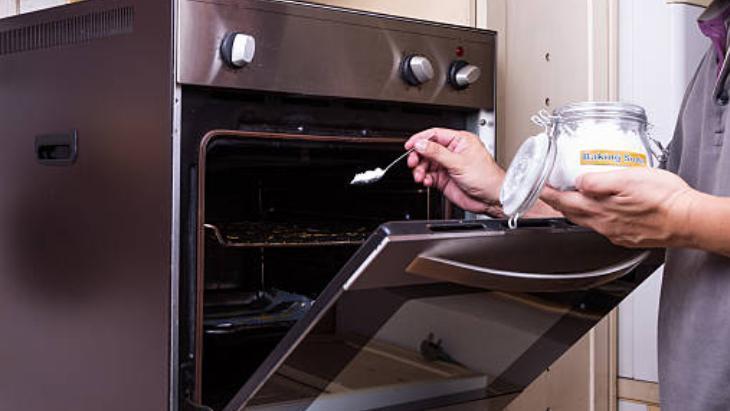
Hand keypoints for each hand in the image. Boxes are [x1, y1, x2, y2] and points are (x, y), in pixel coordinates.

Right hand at [405, 128, 503, 213]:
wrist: (491, 198)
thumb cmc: (486, 177)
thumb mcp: (459, 162)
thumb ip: (437, 153)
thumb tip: (421, 144)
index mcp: (459, 141)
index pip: (434, 135)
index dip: (420, 139)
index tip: (409, 146)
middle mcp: (452, 152)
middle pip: (427, 149)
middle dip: (418, 156)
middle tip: (412, 162)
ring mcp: (447, 166)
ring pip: (426, 164)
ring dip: (419, 169)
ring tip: (420, 175)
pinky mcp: (444, 179)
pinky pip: (428, 176)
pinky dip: (424, 178)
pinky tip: (426, 181)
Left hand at [541, 168, 696, 247]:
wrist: (689, 221)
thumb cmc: (665, 199)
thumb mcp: (628, 178)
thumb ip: (599, 181)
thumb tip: (579, 181)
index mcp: (599, 208)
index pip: (563, 201)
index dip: (547, 193)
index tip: (537, 187)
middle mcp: (603, 224)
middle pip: (571, 213)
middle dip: (557, 202)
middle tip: (550, 192)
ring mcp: (615, 232)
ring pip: (586, 221)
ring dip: (575, 210)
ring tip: (572, 199)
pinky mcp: (627, 237)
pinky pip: (603, 227)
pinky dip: (595, 217)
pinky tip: (602, 211)